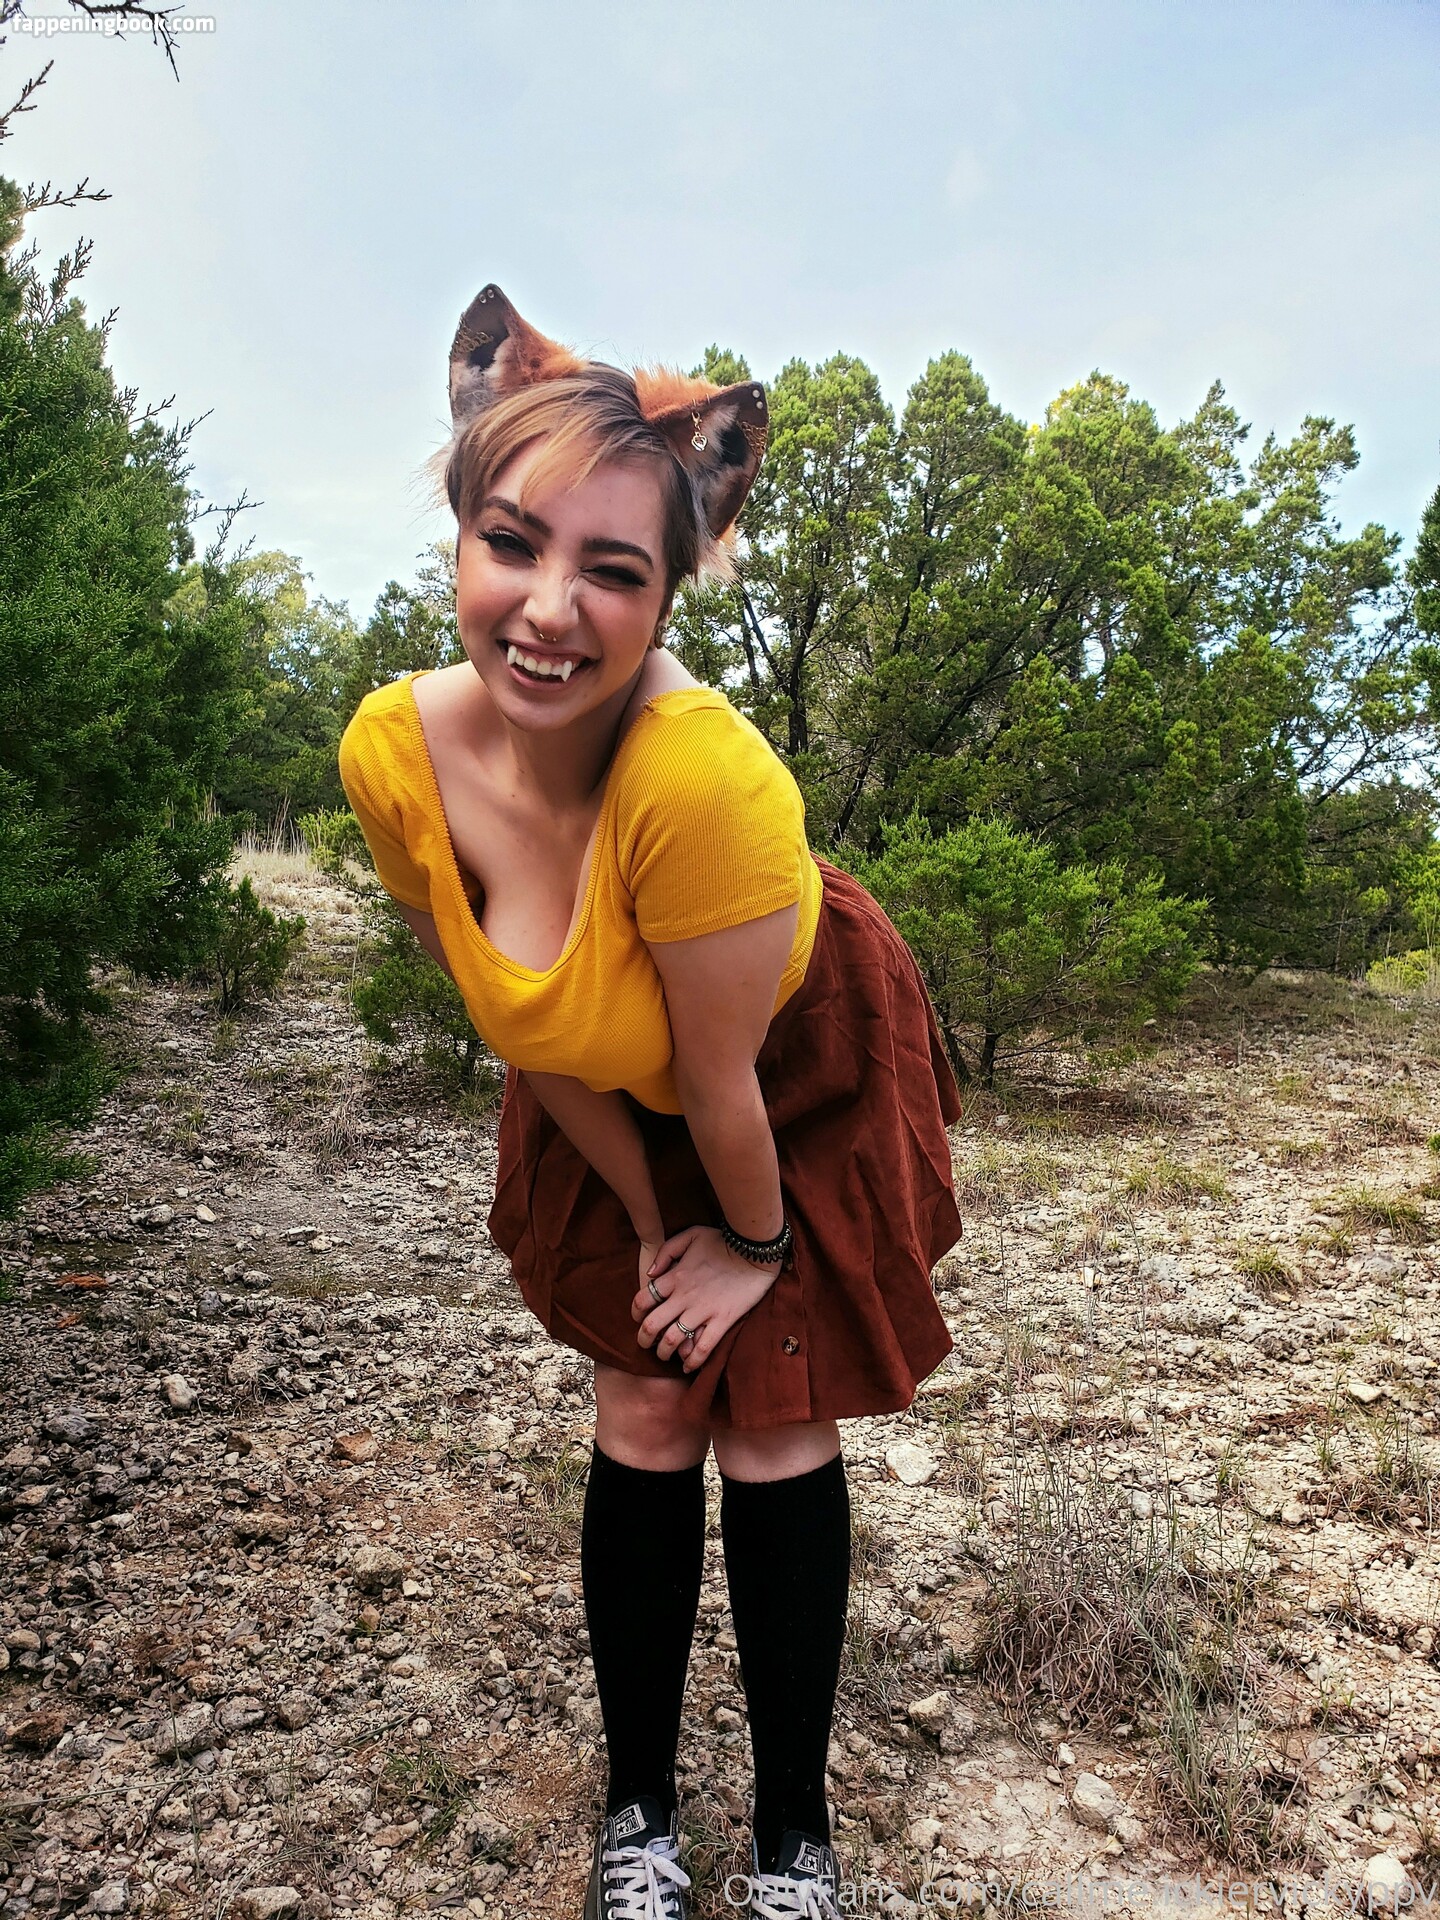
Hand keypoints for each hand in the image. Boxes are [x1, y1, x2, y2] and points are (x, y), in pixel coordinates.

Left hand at [631, 1225, 782, 1372]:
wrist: (756, 1250)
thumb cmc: (723, 1241)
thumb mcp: (691, 1234)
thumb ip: (667, 1251)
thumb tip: (649, 1273)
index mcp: (674, 1276)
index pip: (643, 1300)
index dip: (636, 1313)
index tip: (639, 1319)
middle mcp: (684, 1296)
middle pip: (652, 1325)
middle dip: (644, 1339)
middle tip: (646, 1343)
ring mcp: (703, 1310)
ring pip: (673, 1341)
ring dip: (664, 1353)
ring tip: (664, 1356)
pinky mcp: (723, 1320)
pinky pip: (704, 1348)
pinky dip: (693, 1361)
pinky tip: (688, 1367)